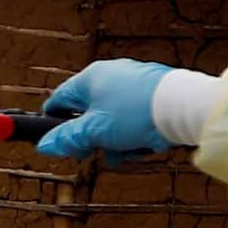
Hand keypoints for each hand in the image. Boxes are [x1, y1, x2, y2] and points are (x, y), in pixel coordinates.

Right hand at [34, 60, 174, 159]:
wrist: (183, 107)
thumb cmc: (136, 113)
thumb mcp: (94, 131)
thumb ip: (67, 138)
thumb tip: (45, 145)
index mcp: (91, 77)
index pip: (60, 99)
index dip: (54, 123)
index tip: (56, 142)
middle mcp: (111, 75)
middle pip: (89, 111)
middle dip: (91, 137)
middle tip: (93, 152)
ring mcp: (134, 83)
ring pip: (113, 118)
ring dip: (114, 140)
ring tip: (124, 153)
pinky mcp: (153, 93)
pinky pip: (135, 116)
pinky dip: (134, 133)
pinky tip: (142, 146)